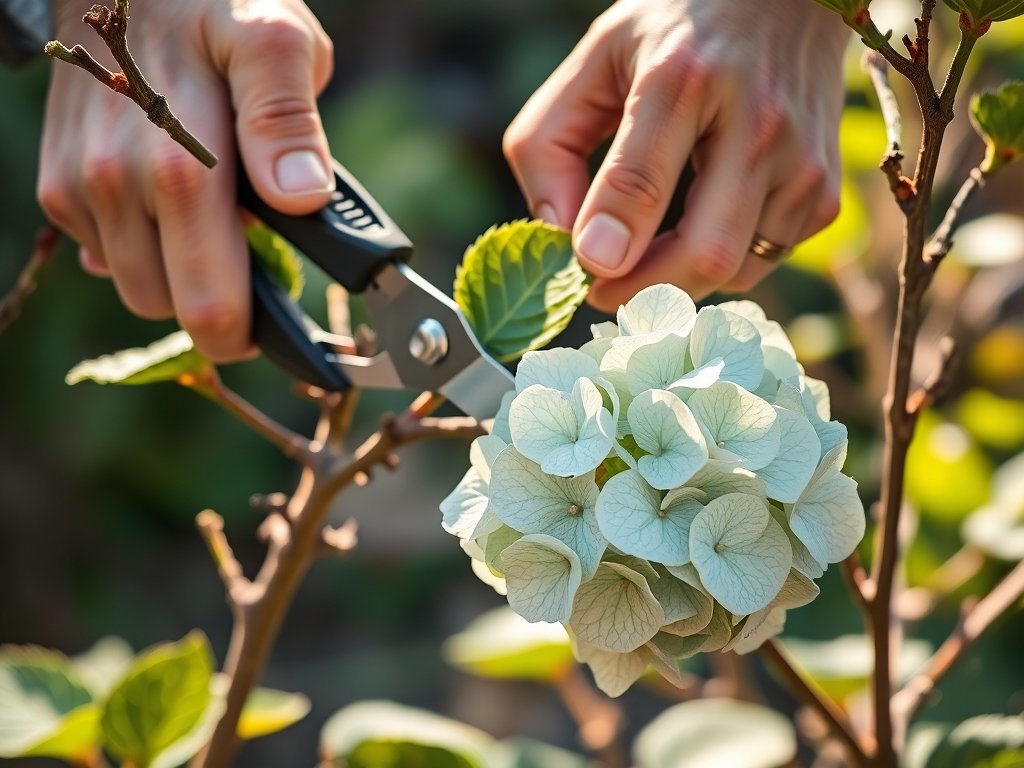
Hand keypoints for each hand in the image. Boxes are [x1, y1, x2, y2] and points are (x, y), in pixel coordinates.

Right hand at [38, 0, 334, 360]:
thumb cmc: (213, 2)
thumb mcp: (276, 41)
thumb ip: (287, 122)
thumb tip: (302, 197)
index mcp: (180, 168)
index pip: (211, 308)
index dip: (253, 335)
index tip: (283, 332)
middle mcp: (115, 186)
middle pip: (172, 309)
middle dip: (219, 303)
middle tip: (257, 262)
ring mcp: (78, 189)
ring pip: (138, 288)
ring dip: (179, 271)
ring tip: (214, 215)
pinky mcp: (58, 187)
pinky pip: (108, 256)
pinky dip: (143, 246)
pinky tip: (169, 202)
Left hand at [504, 0, 849, 310]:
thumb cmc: (674, 32)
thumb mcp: (594, 60)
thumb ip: (549, 144)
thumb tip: (557, 237)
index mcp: (683, 78)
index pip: (641, 183)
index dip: (607, 246)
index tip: (584, 272)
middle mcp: (755, 120)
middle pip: (704, 253)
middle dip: (644, 292)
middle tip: (603, 291)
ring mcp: (801, 161)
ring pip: (734, 271)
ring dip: (680, 282)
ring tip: (646, 253)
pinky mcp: (823, 191)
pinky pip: (762, 262)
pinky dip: (722, 265)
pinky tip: (698, 228)